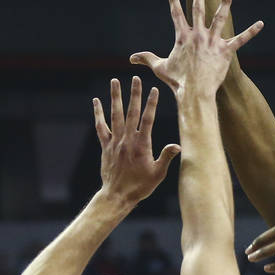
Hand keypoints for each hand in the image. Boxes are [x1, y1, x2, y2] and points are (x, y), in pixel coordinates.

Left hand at [93, 76, 180, 204]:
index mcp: (142, 145)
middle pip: (131, 112)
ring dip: (115, 97)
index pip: (148, 119)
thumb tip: (178, 145)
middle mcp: (127, 140)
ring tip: (114, 82)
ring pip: (115, 115)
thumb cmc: (140, 187)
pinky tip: (96, 102)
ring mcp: (115, 142)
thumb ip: (166, 157)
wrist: (117, 196)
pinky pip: (101, 127)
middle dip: (134, 94)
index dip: (151, 104)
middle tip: (135, 78)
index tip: (154, 90)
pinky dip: (98, 114)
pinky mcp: (106, 146)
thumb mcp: (158, 174)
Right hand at [130, 0, 262, 98]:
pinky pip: (241, 39)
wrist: (194, 92)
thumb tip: (131, 58)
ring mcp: (213, 41)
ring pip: (220, 17)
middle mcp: (198, 35)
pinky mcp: (226, 51)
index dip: (173, 1)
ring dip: (225, 2)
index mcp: (182, 37)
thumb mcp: (159, 68)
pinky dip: (251, 32)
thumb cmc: (177, 82)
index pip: (176, 14)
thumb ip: (146, 59)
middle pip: (198, 8)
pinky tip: (261, 24)